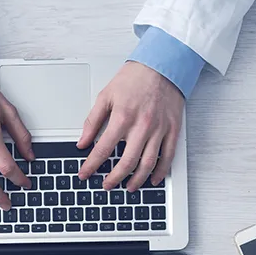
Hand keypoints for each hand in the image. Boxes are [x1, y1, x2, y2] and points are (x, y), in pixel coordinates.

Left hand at [77, 62, 184, 191]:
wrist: (162, 66)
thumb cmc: (134, 79)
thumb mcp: (106, 95)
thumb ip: (92, 121)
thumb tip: (83, 142)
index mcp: (122, 117)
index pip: (103, 149)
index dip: (92, 165)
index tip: (85, 174)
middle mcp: (141, 126)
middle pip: (127, 162)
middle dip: (114, 178)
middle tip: (106, 185)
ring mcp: (159, 130)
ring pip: (148, 164)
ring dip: (137, 180)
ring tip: (128, 187)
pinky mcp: (172, 130)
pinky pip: (168, 157)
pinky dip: (160, 172)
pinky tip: (153, 179)